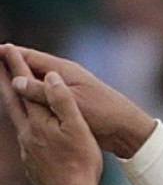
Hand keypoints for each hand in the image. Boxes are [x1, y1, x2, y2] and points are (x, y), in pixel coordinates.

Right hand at [0, 43, 156, 157]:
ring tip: (2, 84)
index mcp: (64, 71)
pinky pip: (46, 98)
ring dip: (22, 84)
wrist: (127, 131)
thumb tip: (17, 80)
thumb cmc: (104, 114)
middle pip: (32, 68)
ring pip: (38, 85)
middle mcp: (64, 78)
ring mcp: (67, 91)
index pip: (30, 57)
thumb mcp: (72, 102)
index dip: (10, 54)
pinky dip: (33, 99)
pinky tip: (24, 106)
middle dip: (13, 67)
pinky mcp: (70, 105)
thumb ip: (45, 92)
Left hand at [0, 61, 110, 184]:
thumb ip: (62, 101)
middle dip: (5, 81)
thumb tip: (50, 76)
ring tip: (11, 96)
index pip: (25, 88)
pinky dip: (25, 131)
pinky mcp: (31, 165)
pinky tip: (31, 135)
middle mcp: (26, 134)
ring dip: (13, 105)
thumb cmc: (81, 162)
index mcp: (38, 122)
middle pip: (12, 102)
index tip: (8, 48)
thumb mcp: (78, 128)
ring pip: (17, 122)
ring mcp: (26, 151)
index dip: (17, 67)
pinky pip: (26, 142)